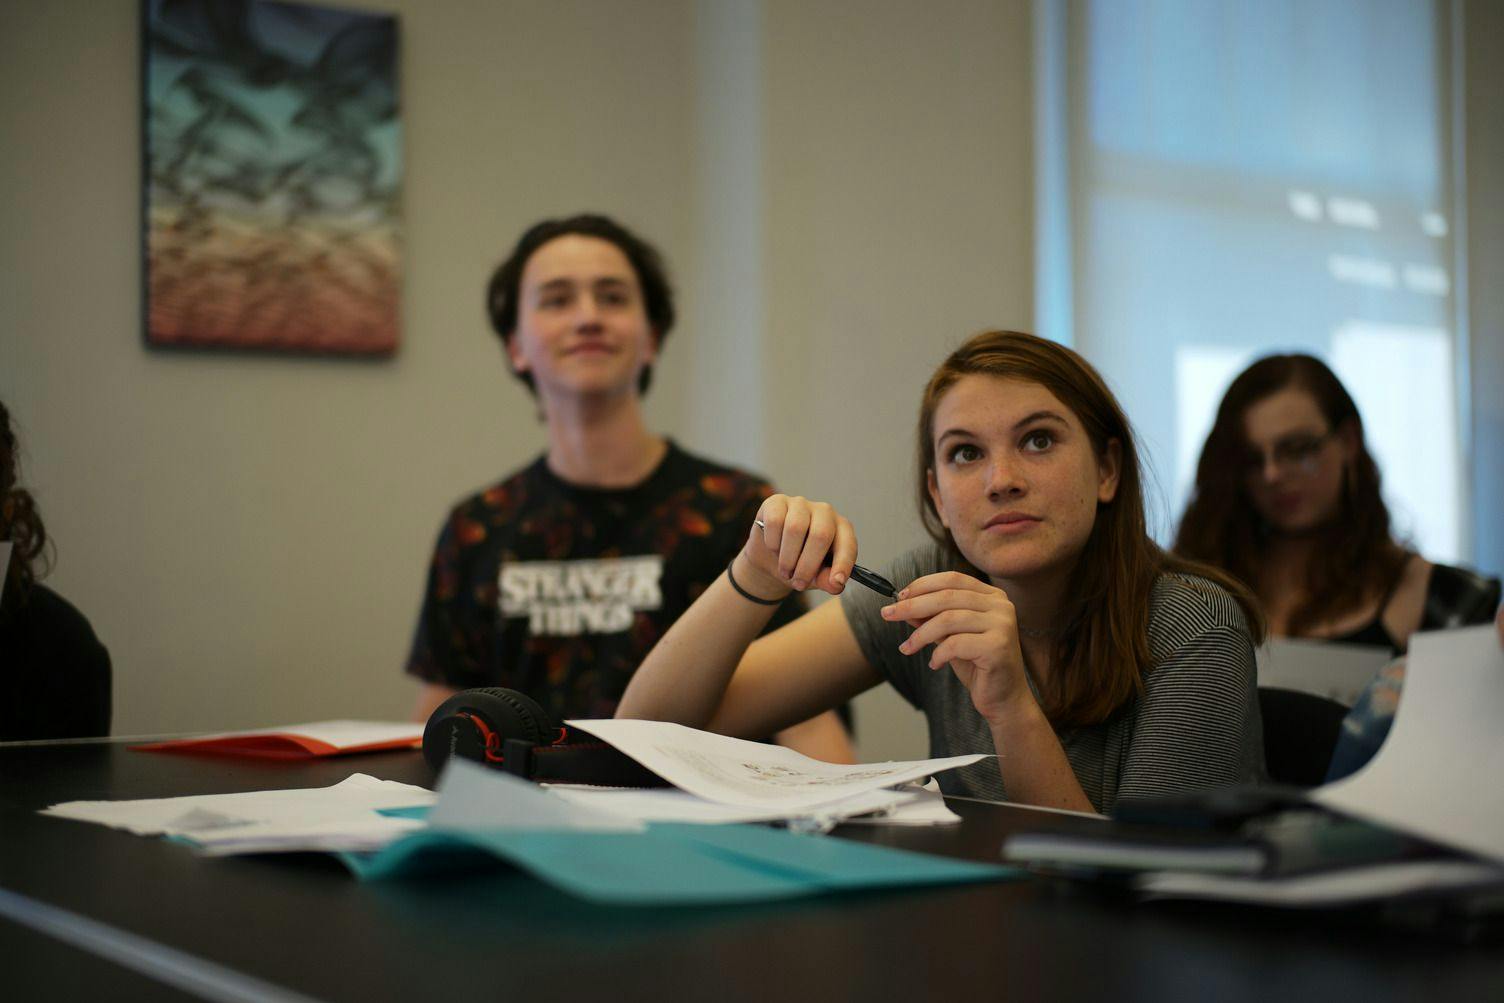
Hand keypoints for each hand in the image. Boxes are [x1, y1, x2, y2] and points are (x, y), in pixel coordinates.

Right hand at [740, 495, 856, 596]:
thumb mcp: (815, 578)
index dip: (843, 563)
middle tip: (798, 583)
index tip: (836, 582)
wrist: (769, 558)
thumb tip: (835, 585)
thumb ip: (827, 580)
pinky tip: (774, 549)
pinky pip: (775, 521)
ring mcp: (800, 504)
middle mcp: (824, 512)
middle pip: (820, 535)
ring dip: (787, 557)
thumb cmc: (799, 565)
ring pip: (795, 528)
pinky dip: (772, 542)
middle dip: (807, 565)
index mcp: (841, 529)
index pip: (848, 543)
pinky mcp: (777, 502)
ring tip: (785, 571)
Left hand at [878, 571, 1033, 723]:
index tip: (899, 597)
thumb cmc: (977, 665)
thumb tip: (903, 605)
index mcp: (992, 596)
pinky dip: (938, 654)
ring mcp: (1002, 624)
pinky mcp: (998, 646)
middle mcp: (1001, 606)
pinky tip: (935, 664)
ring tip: (906, 648)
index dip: (922, 585)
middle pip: (947, 597)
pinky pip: (955, 644)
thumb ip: (932, 619)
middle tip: (887, 614)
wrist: (1004, 698)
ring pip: (948, 619)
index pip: (952, 579)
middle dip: (912, 606)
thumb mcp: (950, 636)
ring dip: (920, 634)